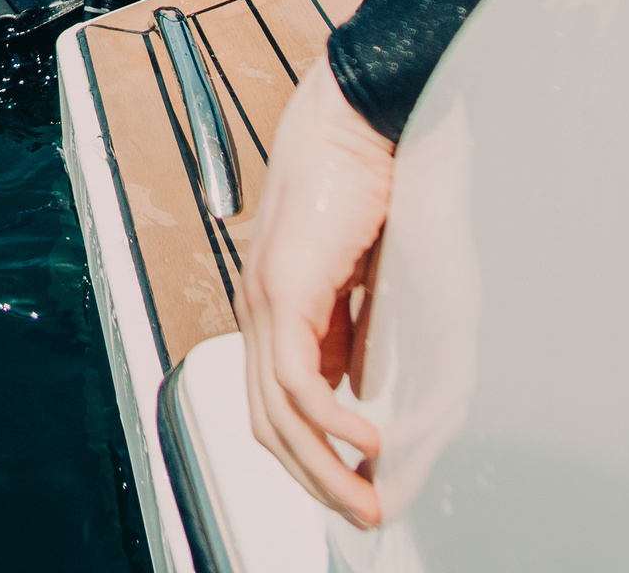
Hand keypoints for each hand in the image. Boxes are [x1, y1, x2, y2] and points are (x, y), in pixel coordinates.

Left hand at [238, 61, 396, 527]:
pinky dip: (328, 422)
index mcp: (279, 304)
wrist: (356, 117)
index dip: (314, 451)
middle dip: (317, 477)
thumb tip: (358, 384)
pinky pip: (297, 379)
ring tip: (367, 496)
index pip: (279, 400)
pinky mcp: (285, 287)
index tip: (356, 484)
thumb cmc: (365, 176)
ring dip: (323, 466)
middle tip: (363, 511)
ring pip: (279, 412)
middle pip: (271, 420)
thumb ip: (356, 327)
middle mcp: (261, 306)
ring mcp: (266, 298)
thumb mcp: (367, 274)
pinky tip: (366, 442)